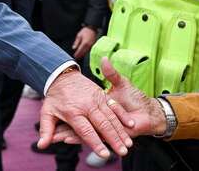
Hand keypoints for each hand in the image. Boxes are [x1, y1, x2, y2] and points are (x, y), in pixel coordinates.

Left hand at [38, 67, 134, 158]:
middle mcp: (86, 106)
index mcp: (73, 112)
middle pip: (102, 125)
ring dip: (120, 130)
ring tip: (128, 144)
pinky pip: (114, 106)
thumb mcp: (47, 112)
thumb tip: (41, 145)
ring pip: (111, 117)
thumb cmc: (54, 97)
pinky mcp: (102, 94)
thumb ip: (46, 130)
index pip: (85, 131)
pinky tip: (131, 125)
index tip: (103, 154)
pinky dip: (123, 115)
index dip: (95, 143)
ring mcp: (96, 99)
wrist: (62, 75)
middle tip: (122, 152)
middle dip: (113, 139)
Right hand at [51, 57, 167, 144]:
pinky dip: (80, 139)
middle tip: (50, 129)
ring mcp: (101, 129)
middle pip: (75, 125)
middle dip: (62, 128)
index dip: (65, 112)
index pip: (78, 113)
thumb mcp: (121, 83)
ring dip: (68, 134)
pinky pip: (91, 138)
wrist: (148, 111)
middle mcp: (96, 121)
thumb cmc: (134, 98)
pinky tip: (70, 138)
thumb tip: (104, 58)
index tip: (53, 107)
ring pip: (81, 133)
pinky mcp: (109, 136)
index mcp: (96, 109)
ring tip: (57, 135)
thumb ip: (111, 73)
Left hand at [72, 27, 96, 58]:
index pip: (80, 51)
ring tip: (79, 56)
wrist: (92, 29)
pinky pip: (89, 50)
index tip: (74, 56)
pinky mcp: (93, 45)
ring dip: (83, 54)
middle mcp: (88, 46)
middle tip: (76, 57)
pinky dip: (86, 52)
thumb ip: (76, 42)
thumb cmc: (85, 31)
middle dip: (79, 55)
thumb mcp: (79, 36)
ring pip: (86, 52)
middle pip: (83, 53)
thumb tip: (74, 48)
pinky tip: (84, 52)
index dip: (77, 54)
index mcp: (84, 43)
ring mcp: (92, 46)